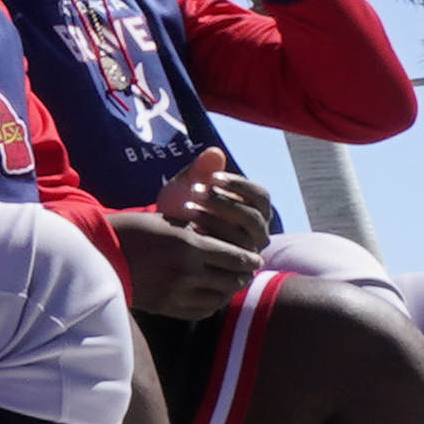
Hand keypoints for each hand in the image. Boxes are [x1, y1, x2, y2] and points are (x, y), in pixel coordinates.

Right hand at [109, 208, 258, 322]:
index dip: (249, 259)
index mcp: (189, 246)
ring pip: (220, 298)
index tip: (254, 258)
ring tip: (228, 282)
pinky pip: (202, 311)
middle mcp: (187, 272)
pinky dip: (211, 303)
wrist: (99, 253)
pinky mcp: (166, 307)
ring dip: (228, 290)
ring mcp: (177, 293)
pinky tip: (210, 294)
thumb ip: (201, 231)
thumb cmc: (134, 230)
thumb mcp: (169, 221)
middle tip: (245, 270)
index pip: (236, 258)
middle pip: (233, 280)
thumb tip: (230, 240)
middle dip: (242, 275)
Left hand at [161, 153, 275, 247]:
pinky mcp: (236, 271)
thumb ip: (200, 170)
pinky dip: (209, 239)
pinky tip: (188, 229)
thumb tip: (215, 152)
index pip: (261, 196)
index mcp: (255, 209)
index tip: (213, 176)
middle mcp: (258, 233)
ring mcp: (248, 253)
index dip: (239, 185)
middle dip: (224, 202)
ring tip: (187, 206)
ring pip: (243, 237)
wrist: (162, 239)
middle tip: (196, 189)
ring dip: (215, 219)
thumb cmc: (181, 207)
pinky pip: (230, 256)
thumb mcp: (186, 186)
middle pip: (253, 216)